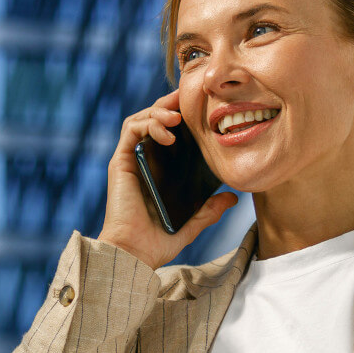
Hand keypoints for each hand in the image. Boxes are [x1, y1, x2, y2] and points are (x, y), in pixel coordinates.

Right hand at [98, 90, 239, 269]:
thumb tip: (233, 197)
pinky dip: (148, 124)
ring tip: (178, 117)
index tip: (200, 107)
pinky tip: (168, 133)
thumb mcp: (192, 223)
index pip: (166, 132)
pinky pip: (131, 130)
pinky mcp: (120, 161)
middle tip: (187, 98)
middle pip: (152, 119)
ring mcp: (129, 159)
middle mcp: (142, 160)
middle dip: (169, 104)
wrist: (134, 254)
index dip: (180, 115)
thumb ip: (210, 209)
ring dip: (159, 111)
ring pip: (140, 119)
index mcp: (157, 169)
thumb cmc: (158, 241)